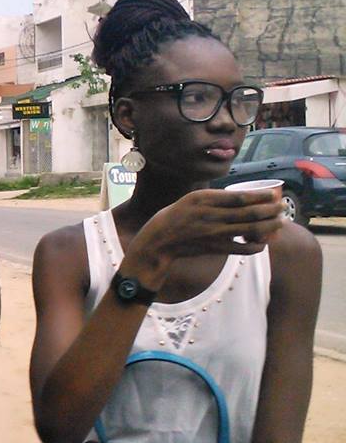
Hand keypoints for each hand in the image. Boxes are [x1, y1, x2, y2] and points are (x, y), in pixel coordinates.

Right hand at [125, 188, 283, 287]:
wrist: (158, 242)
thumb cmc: (175, 217)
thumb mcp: (191, 199)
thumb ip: (215, 199)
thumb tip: (243, 197)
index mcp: (204, 200)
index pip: (239, 198)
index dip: (260, 196)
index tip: (273, 193)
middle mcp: (210, 216)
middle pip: (249, 214)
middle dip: (270, 210)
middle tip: (282, 206)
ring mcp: (213, 234)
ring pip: (249, 230)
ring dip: (269, 226)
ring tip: (279, 222)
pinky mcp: (214, 249)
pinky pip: (242, 249)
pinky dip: (256, 246)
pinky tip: (263, 241)